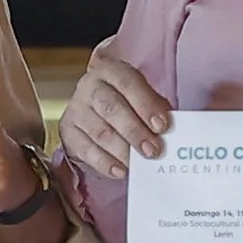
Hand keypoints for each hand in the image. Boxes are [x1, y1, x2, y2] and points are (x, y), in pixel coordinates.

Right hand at [57, 52, 174, 180]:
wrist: (95, 110)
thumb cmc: (127, 104)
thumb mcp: (143, 98)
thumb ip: (156, 109)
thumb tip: (175, 129)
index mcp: (111, 71)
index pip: (128, 83)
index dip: (145, 104)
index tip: (162, 126)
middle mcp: (90, 86)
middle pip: (110, 107)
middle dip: (134, 131)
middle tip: (153, 150)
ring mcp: (76, 109)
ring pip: (98, 131)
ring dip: (121, 150)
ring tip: (139, 165)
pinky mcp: (67, 131)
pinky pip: (84, 149)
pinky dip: (103, 162)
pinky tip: (120, 171)